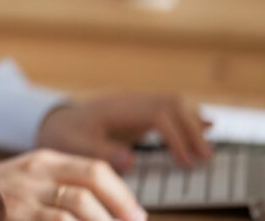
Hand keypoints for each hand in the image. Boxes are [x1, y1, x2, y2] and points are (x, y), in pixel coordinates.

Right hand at [0, 149, 146, 220]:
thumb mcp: (31, 180)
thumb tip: (124, 211)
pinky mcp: (11, 217)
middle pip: (88, 190)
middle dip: (117, 213)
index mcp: (43, 161)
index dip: (122, 196)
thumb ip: (66, 185)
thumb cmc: (2, 197)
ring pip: (74, 212)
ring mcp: (20, 198)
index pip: (95, 170)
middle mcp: (33, 175)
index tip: (137, 216)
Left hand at [37, 94, 211, 169]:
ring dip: (195, 123)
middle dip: (193, 129)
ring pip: (175, 102)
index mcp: (115, 109)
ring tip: (204, 152)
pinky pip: (171, 108)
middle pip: (172, 103)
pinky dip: (190, 117)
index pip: (156, 114)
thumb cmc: (63, 136)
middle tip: (204, 159)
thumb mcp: (73, 147)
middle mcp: (130, 102)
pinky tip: (208, 126)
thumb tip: (131, 159)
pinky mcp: (142, 113)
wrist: (56, 123)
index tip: (185, 162)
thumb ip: (100, 153)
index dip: (176, 137)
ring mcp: (137, 105)